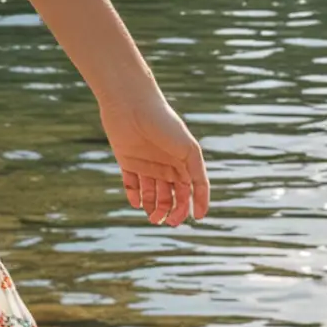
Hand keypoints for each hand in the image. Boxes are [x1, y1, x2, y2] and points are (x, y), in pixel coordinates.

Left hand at [97, 84, 209, 225]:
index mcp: (183, 160)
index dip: (194, 205)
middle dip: (172, 211)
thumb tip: (199, 198)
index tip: (194, 218)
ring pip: (152, 194)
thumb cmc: (162, 122)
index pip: (191, 189)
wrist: (130, 104)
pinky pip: (132, 185)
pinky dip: (134, 196)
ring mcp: (146, 163)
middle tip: (167, 222)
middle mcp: (166, 163)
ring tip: (152, 217)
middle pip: (172, 195)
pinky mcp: (127, 161)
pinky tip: (136, 203)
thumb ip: (195, 172)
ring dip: (153, 208)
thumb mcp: (187, 148)